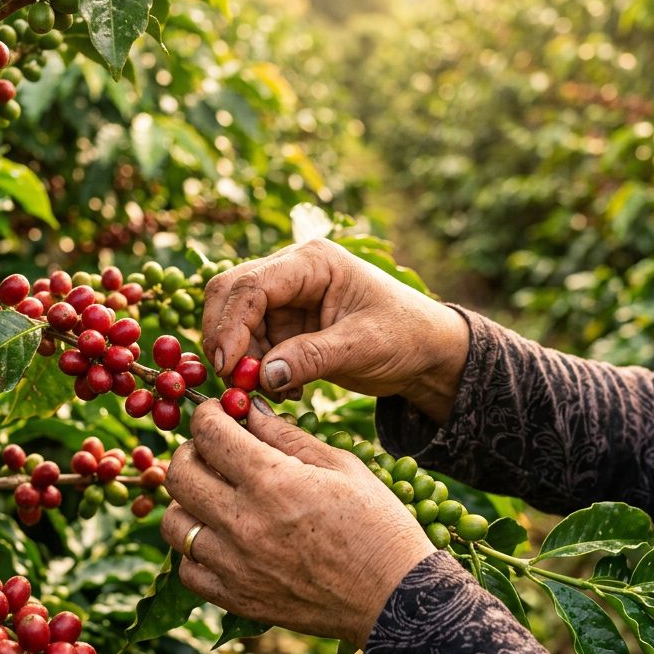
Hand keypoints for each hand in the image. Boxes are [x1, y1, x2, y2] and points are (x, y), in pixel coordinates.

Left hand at [161, 398, 431, 647]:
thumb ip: (288, 436)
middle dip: (190, 451)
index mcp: (273, 480)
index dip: (207, 414)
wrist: (395, 599)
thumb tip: (249, 411)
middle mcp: (244, 522)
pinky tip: (220, 539)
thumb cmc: (378, 524)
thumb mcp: (342, 465)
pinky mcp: (237, 599)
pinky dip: (194, 551)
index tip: (216, 414)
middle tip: (212, 451)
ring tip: (214, 497)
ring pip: (173, 523)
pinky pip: (187, 570)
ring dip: (187, 502)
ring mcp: (235, 565)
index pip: (208, 433)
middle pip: (179, 473)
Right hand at [202, 239, 469, 423]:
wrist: (426, 351)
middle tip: (236, 383)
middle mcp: (292, 274)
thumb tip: (263, 375)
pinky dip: (259, 371)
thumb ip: (313, 357)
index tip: (227, 366)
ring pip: (236, 325)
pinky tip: (289, 388)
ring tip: (282, 390)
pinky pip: (252, 346)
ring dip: (245, 362)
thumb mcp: (364, 346)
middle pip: (230, 296)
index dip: (231, 324)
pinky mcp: (285, 326)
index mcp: (312, 262)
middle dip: (227, 340)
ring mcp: (285, 300)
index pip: (252, 285)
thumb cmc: (406, 335)